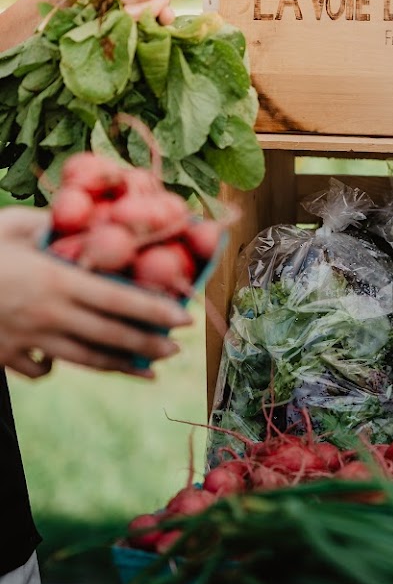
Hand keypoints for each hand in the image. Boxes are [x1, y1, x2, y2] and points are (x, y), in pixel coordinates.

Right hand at [0, 208, 191, 379]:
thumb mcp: (11, 225)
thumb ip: (52, 224)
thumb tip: (91, 214)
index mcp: (55, 280)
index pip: (120, 300)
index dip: (156, 310)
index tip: (183, 316)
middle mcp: (47, 315)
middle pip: (110, 336)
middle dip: (148, 344)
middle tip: (175, 348)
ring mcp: (27, 341)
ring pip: (84, 359)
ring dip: (120, 365)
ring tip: (146, 368)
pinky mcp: (5, 357)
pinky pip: (41, 368)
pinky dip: (57, 367)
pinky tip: (69, 361)